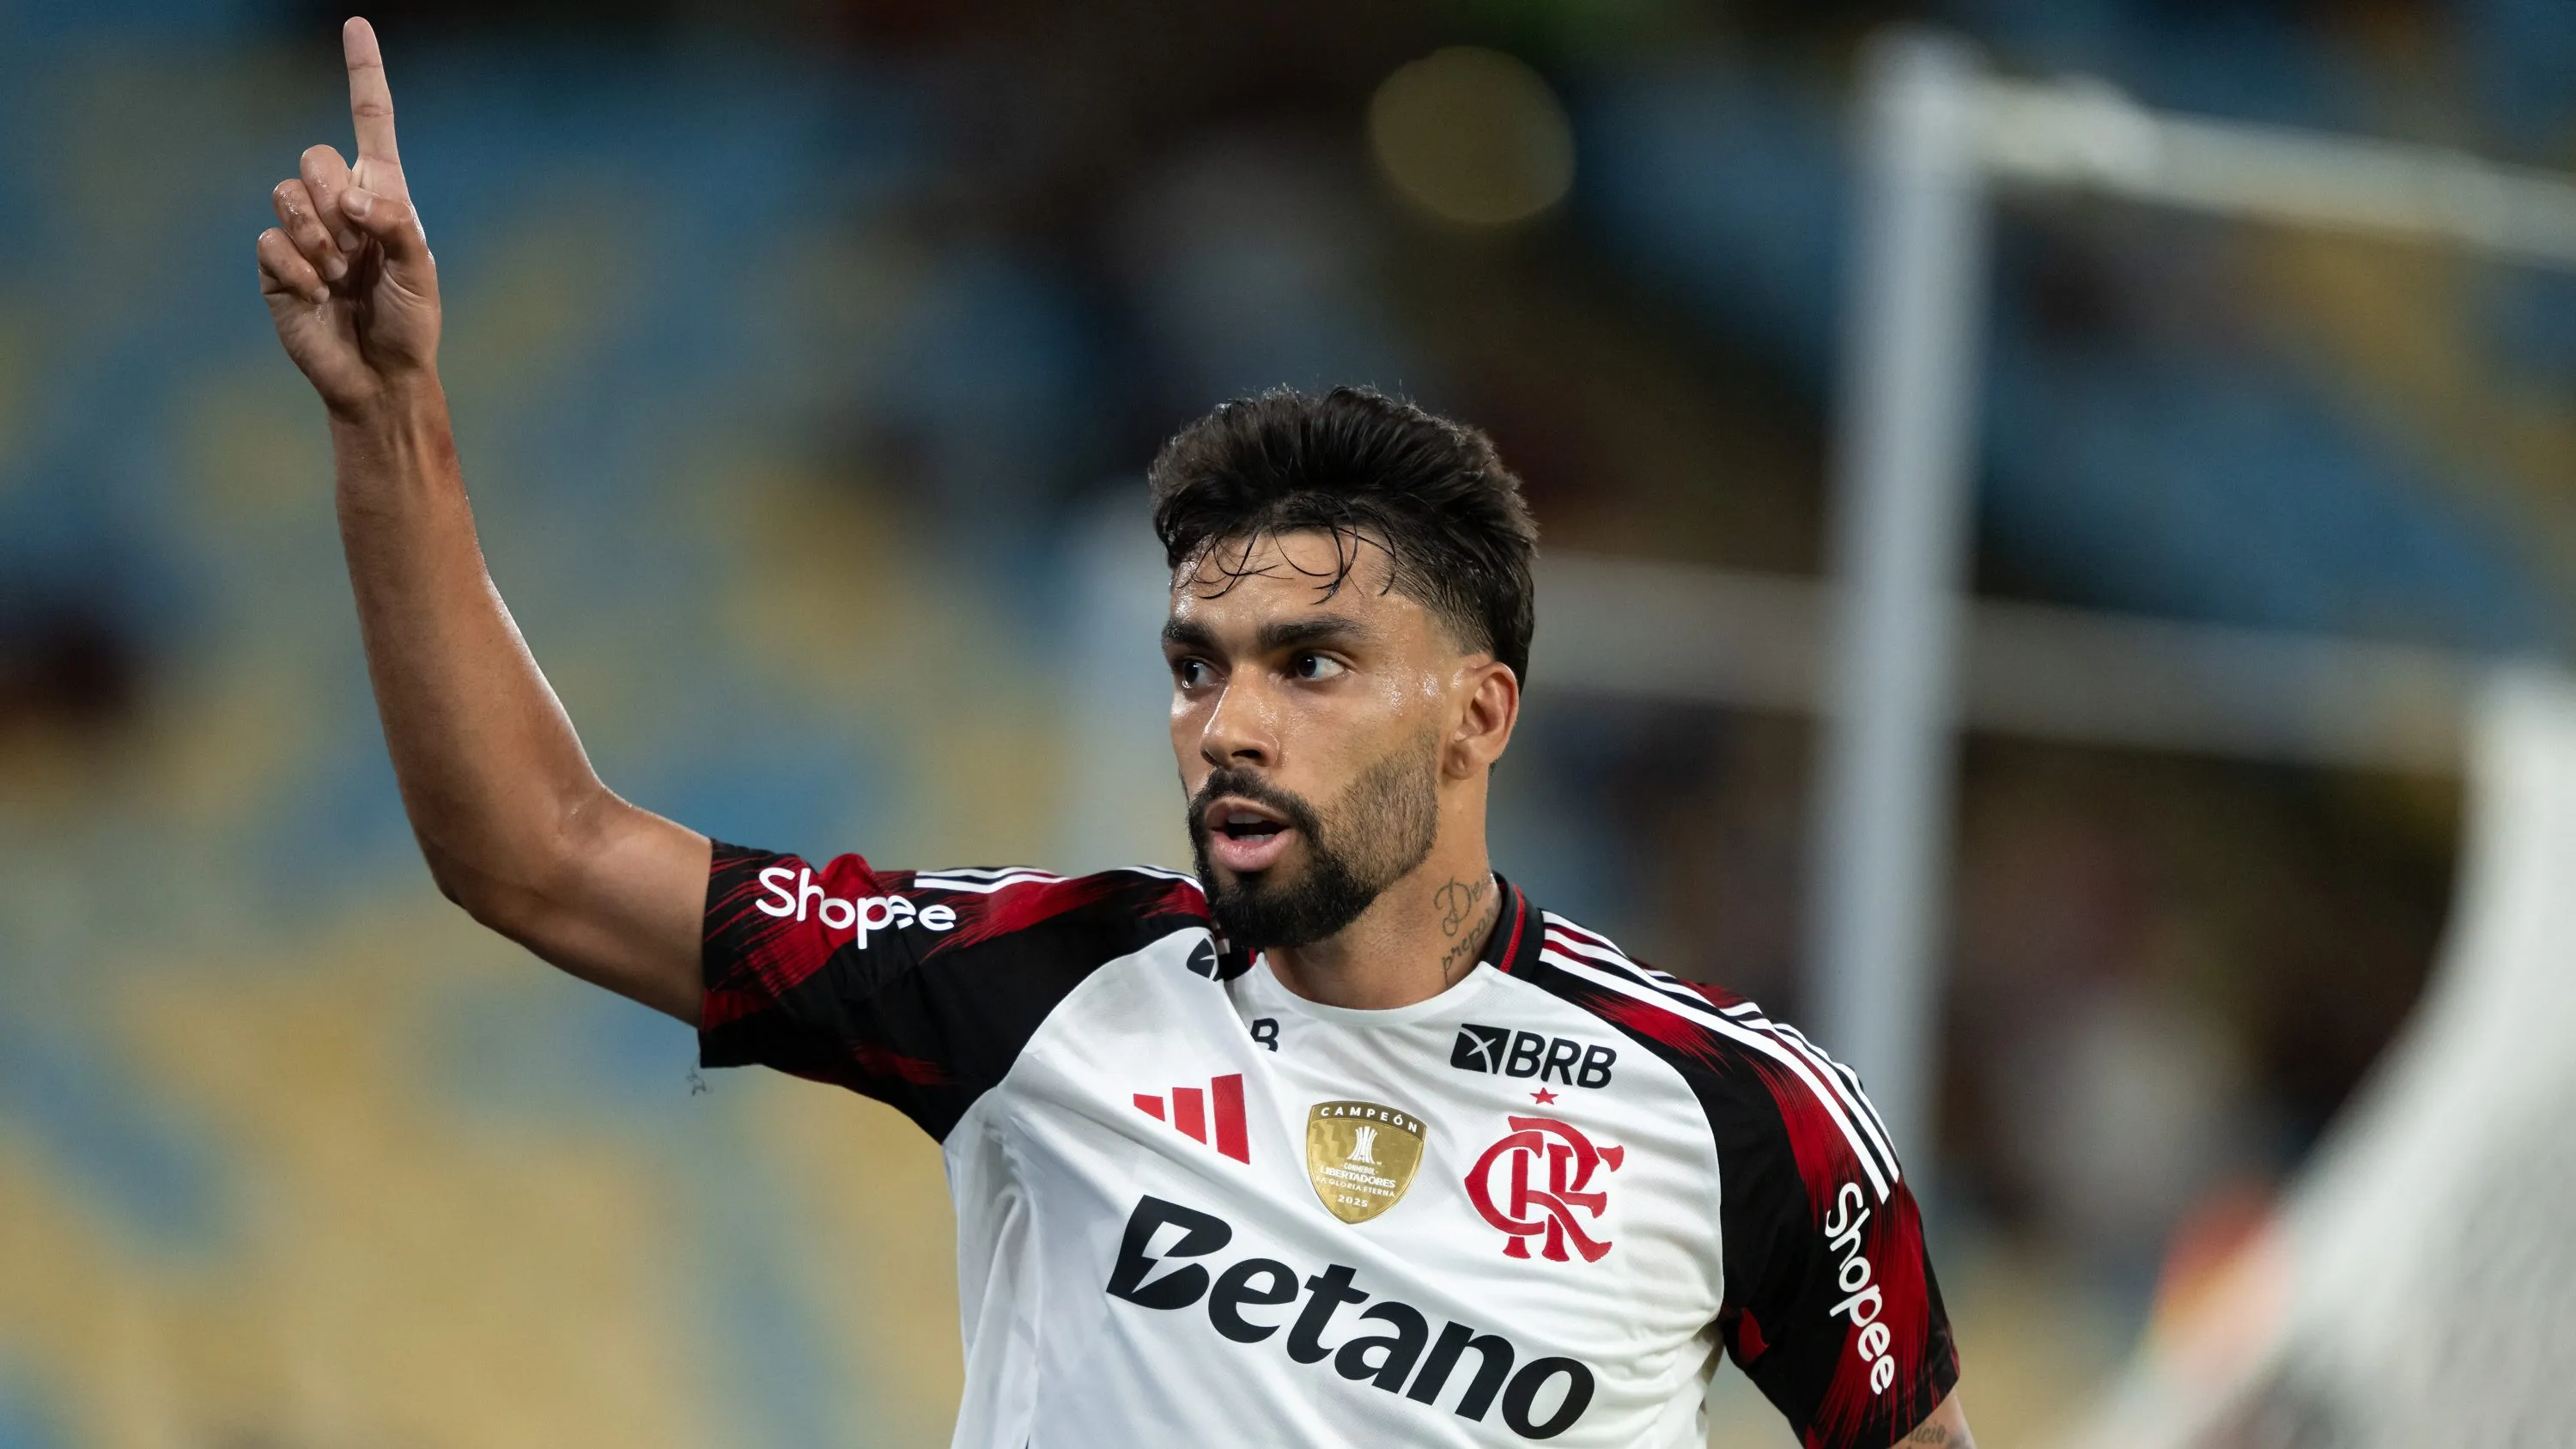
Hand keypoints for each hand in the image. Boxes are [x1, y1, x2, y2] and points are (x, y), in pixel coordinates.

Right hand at [257, 17, 439, 416]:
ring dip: (317, 239)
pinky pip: (271, 242)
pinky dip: (297, 270)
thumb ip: (393, 224)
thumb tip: (349, 200)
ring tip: (340, 278)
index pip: (371, 122)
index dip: (364, 74)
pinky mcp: (275, 265)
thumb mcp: (420, 271)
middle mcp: (339, 205)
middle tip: (356, 249)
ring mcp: (303, 233)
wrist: (380, 376)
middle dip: (333, 199)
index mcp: (382, 195)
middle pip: (314, 157)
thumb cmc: (410, 323)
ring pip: (285, 194)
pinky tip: (316, 296)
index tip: (356, 25)